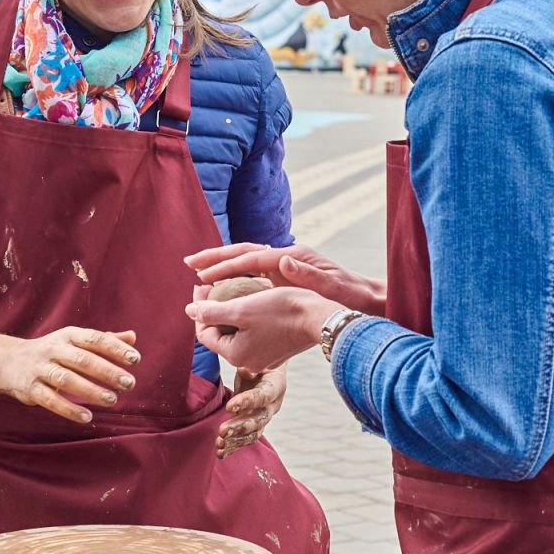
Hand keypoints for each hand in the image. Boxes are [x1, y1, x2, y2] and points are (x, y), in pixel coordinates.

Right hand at [0, 327, 138, 423]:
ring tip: (112, 400)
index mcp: (69, 335)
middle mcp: (54, 349)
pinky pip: (50, 400)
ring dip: (91, 391)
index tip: (136, 359)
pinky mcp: (31, 388)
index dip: (116, 348)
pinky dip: (69, 409)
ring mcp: (40, 369)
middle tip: (129, 383)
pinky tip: (87, 417)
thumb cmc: (53, 352)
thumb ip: (104, 340)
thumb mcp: (75, 341)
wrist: (8, 362)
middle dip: (108, 371)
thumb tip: (133, 337)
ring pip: (67, 379)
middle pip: (83, 359)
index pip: (95, 339)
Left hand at [185, 284, 335, 373]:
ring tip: (233, 291)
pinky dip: (250, 319)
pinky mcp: (278, 352)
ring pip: (238, 333)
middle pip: (220, 334)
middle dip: (214, 310)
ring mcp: (264, 359)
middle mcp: (248, 363)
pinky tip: (254, 301)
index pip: (204, 332)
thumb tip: (189, 310)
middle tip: (213, 286)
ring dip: (232, 313)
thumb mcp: (240, 308)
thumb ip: (211, 311)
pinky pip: (255, 335)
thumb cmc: (280, 311)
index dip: (199, 308)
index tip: (200, 286)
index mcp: (235, 355)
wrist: (319, 317)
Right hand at [187, 242, 385, 314]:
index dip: (225, 265)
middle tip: (189, 263)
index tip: (202, 275)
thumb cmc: (350, 297)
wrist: (364, 300)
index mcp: (293, 257)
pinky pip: (254, 275)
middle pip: (244, 252)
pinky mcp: (285, 278)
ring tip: (197, 273)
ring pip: (246, 263)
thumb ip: (307, 273)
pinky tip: (221, 287)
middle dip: (216, 257)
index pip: (251, 258)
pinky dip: (235, 277)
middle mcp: (286, 258)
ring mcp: (285, 267)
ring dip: (222, 265)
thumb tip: (282, 258)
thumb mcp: (331, 286)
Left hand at [217, 365, 285, 458]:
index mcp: (275, 387)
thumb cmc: (259, 362)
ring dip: (235, 441)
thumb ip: (251, 367)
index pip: (262, 396)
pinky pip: (246, 439)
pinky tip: (220, 452)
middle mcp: (272, 405)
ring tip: (219, 443)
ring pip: (252, 433)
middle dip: (240, 427)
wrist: (266, 371)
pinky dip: (233, 446)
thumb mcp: (257, 360)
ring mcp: (264, 417)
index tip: (228, 407)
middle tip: (222, 431)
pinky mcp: (255, 425)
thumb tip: (245, 372)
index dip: (247, 402)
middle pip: (258, 420)